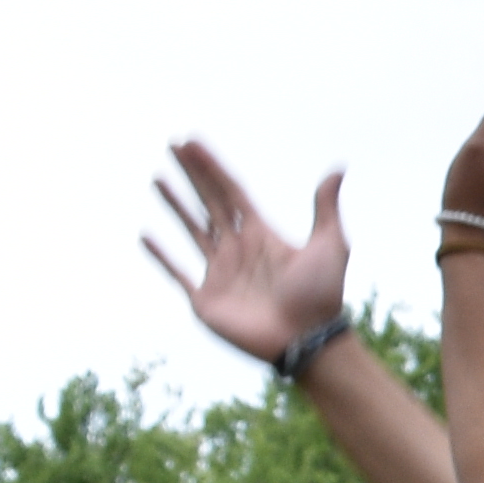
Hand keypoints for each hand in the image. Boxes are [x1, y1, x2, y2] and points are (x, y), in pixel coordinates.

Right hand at [142, 142, 347, 362]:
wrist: (307, 340)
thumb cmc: (321, 295)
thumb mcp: (330, 245)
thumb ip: (326, 208)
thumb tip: (337, 169)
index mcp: (261, 234)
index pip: (230, 191)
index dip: (211, 167)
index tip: (191, 143)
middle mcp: (238, 249)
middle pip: (209, 202)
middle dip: (192, 175)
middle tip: (173, 146)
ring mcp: (220, 273)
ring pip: (192, 230)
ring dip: (175, 205)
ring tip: (158, 179)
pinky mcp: (205, 299)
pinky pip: (178, 273)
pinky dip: (161, 256)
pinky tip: (146, 236)